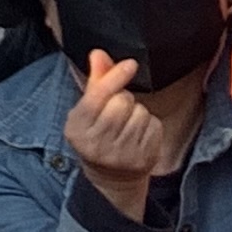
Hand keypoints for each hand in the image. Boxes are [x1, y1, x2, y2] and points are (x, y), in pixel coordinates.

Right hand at [63, 49, 167, 215]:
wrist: (110, 177)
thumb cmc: (98, 135)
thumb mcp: (88, 111)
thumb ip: (95, 81)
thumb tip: (99, 54)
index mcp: (77, 128)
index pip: (98, 97)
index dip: (115, 77)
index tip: (130, 64)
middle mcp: (95, 144)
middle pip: (123, 102)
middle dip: (125, 100)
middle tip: (119, 112)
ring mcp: (119, 155)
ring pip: (141, 113)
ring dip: (138, 114)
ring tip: (128, 126)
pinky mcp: (142, 160)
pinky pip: (154, 126)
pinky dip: (150, 126)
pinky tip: (138, 135)